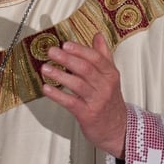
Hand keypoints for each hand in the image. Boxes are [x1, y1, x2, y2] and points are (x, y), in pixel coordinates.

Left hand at [41, 33, 126, 157]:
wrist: (118, 128)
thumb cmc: (109, 100)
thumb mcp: (110, 77)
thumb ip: (103, 56)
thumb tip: (98, 35)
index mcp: (110, 74)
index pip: (96, 58)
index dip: (80, 50)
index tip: (65, 44)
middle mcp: (105, 86)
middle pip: (85, 69)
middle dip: (67, 59)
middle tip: (51, 52)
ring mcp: (96, 101)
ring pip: (77, 85)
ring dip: (59, 75)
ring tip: (45, 68)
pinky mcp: (87, 114)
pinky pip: (70, 102)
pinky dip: (57, 95)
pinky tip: (46, 88)